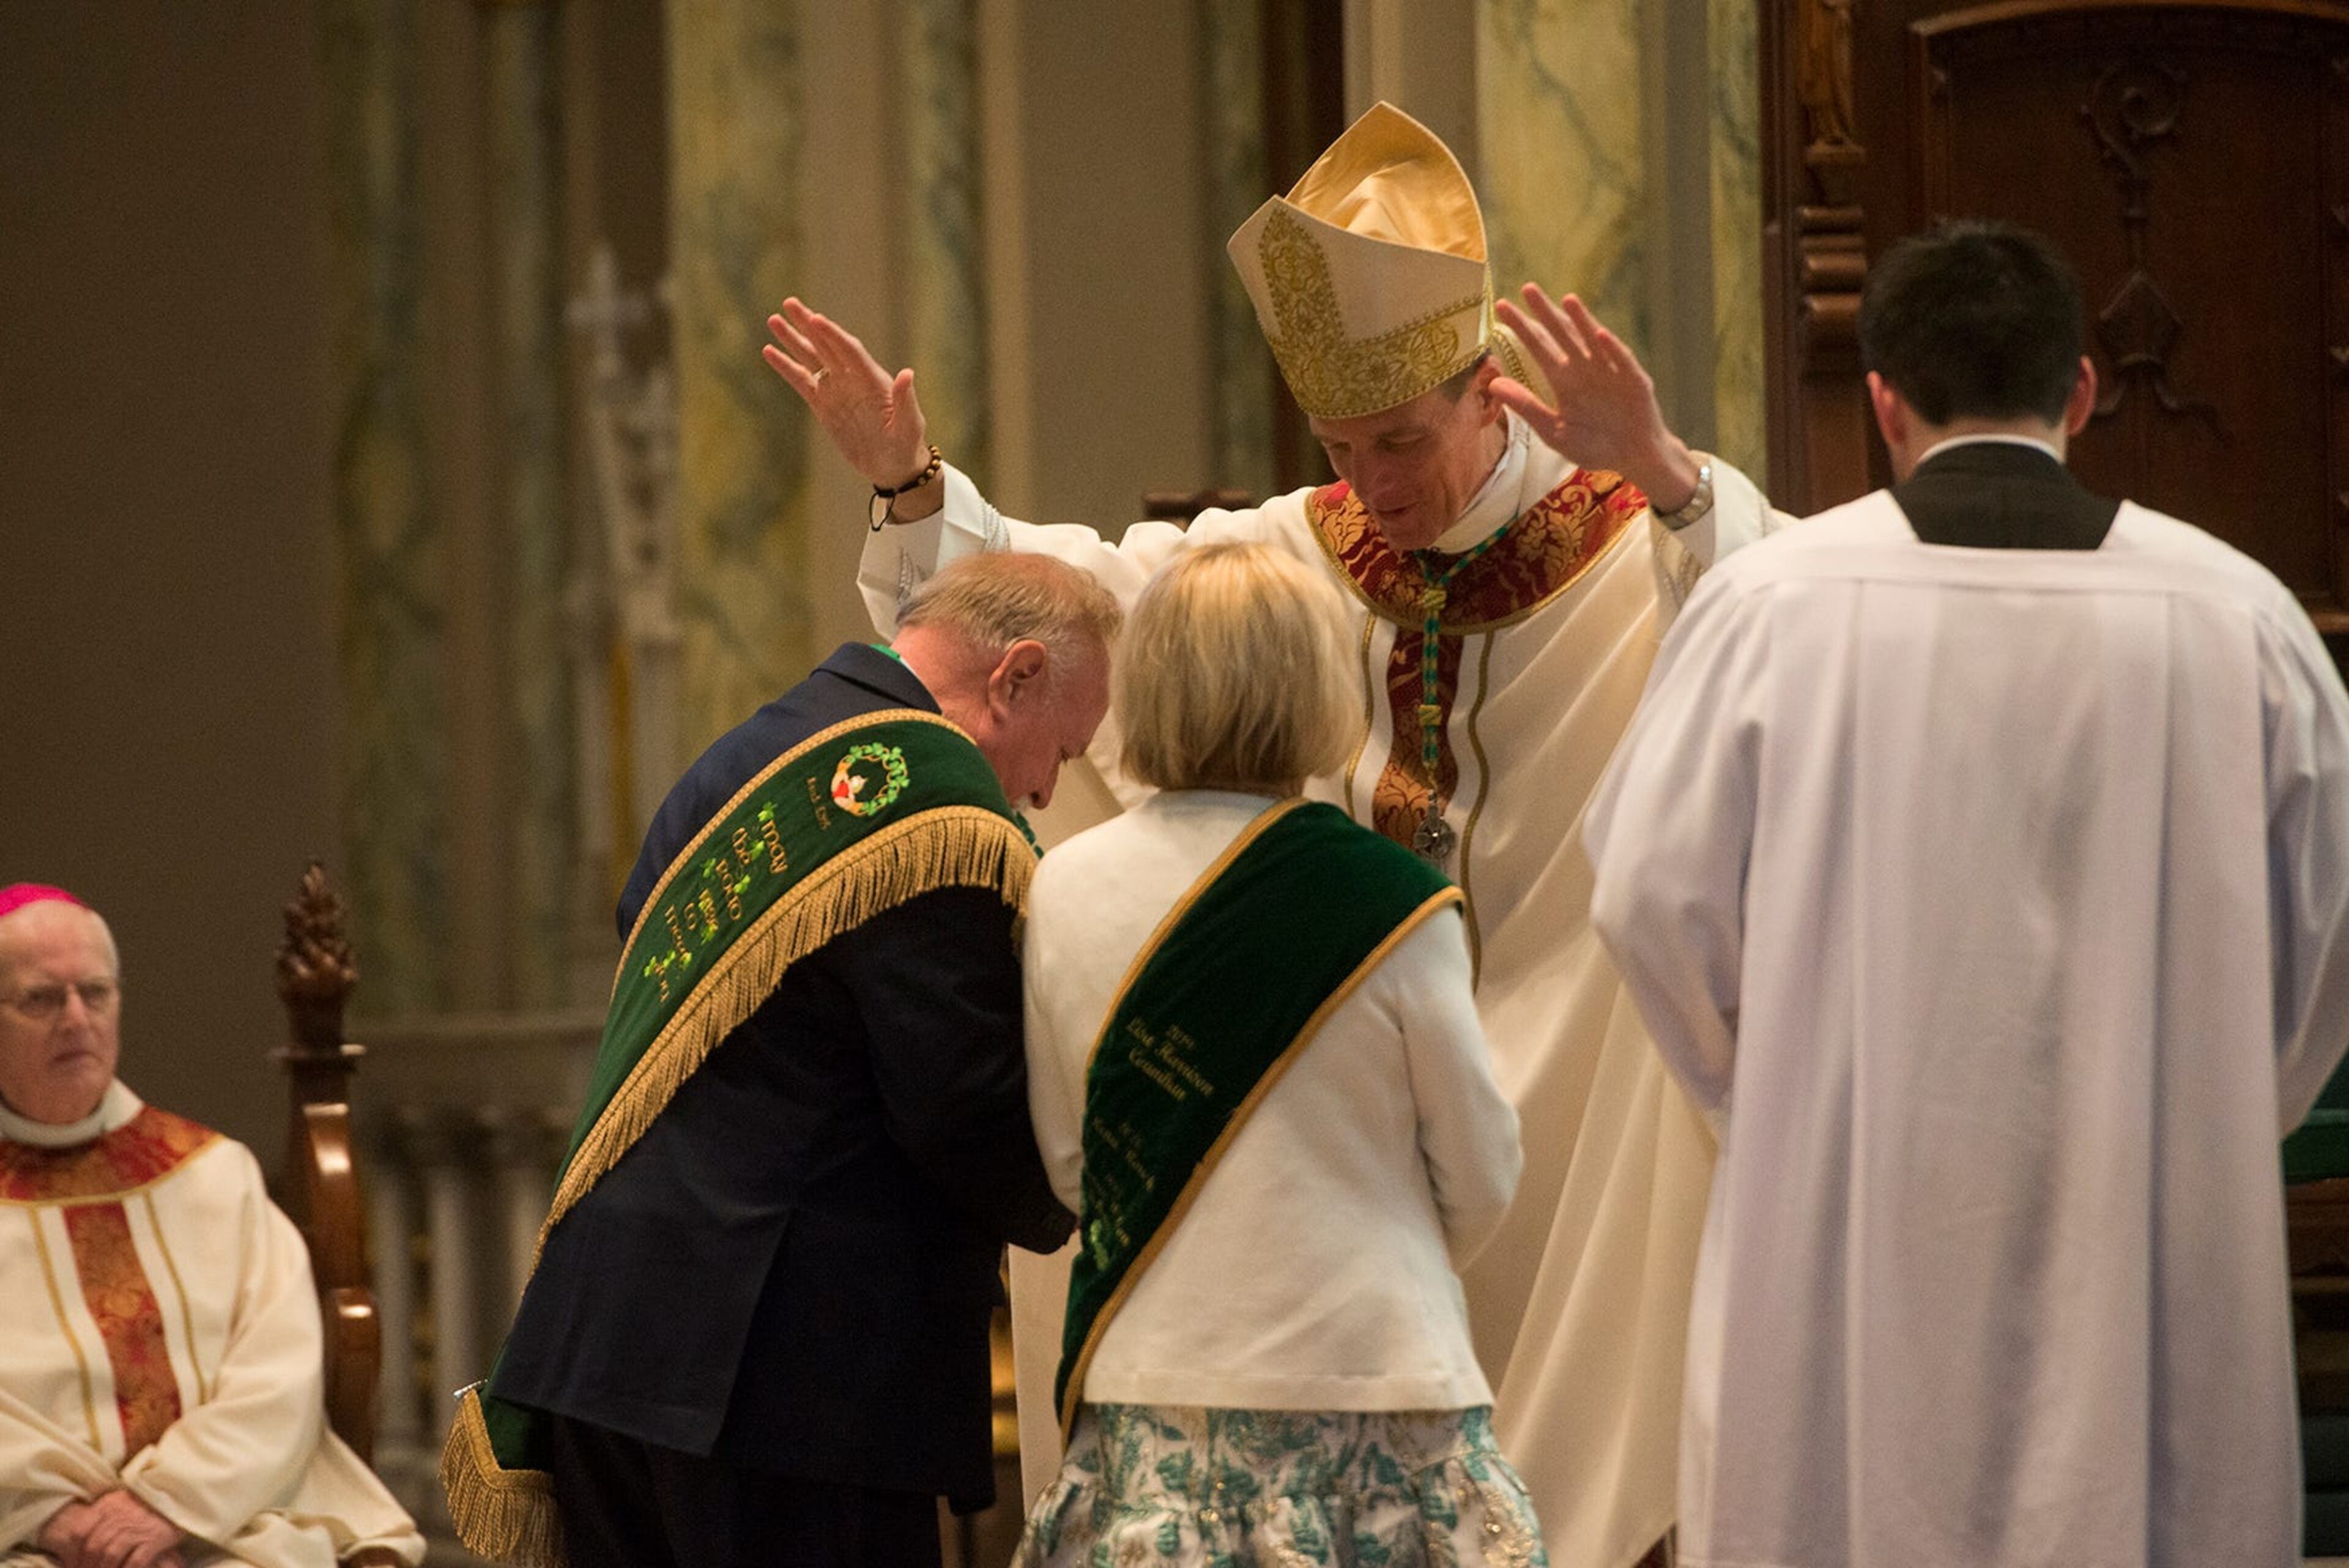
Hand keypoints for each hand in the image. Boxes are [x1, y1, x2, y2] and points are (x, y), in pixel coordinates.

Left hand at [37, 1491, 184, 1567]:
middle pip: (94, 1546)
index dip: (73, 1552)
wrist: (183, 1496)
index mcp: (110, 1504)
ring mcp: (140, 1526)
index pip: (80, 1530)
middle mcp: (122, 1513)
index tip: (74, 1565)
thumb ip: (101, 1516)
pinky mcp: (157, 1537)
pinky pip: (135, 1561)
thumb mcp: (122, 1502)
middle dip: (88, 1566)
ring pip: (111, 1555)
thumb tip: (76, 1539)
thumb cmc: (148, 1504)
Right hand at [762, 299, 939, 502]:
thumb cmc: (907, 445)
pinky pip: (801, 382)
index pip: (849, 351)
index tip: (815, 319)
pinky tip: (769, 351)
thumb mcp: (909, 424)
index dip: (833, 335)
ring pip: (811, 359)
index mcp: (873, 379)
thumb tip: (907, 373)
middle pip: (826, 345)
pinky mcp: (823, 405)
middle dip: (808, 325)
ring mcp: (836, 390)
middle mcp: (852, 379)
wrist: (893, 467)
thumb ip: (905, 400)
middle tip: (789, 303)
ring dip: (793, 340)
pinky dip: (786, 367)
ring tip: (774, 320)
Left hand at [1492, 284, 1699, 510]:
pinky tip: (1600, 335)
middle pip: (1562, 334)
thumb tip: (1493, 384)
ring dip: (1581, 321)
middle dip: (1546, 312)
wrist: (1633, 459)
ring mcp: (1610, 372)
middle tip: (1528, 288)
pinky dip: (1612, 350)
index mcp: (1564, 379)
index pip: (1538, 346)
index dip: (1522, 327)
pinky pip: (1622, 363)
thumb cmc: (1594, 445)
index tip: (1501, 307)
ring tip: (1566, 300)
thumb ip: (1526, 406)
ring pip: (1592, 341)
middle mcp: (1585, 369)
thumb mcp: (1553, 430)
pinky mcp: (1634, 382)